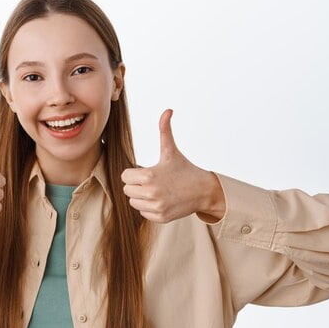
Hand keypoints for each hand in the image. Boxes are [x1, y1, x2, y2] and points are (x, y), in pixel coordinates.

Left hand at [120, 109, 219, 223]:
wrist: (204, 191)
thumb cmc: (185, 169)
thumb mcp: (171, 150)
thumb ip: (165, 130)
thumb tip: (168, 110)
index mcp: (149, 176)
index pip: (125, 177)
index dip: (133, 173)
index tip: (145, 172)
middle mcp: (151, 193)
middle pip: (127, 191)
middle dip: (136, 185)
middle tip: (152, 181)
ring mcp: (156, 207)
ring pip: (134, 203)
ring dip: (141, 197)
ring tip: (157, 190)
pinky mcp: (160, 217)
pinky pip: (143, 213)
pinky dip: (149, 208)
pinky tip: (162, 200)